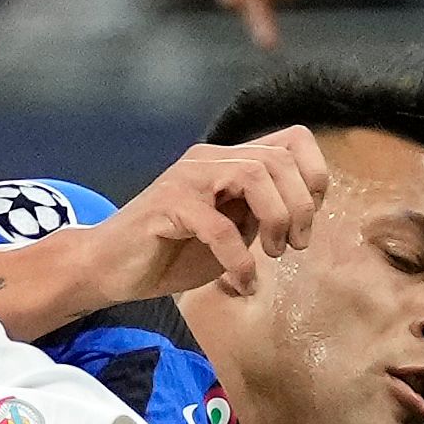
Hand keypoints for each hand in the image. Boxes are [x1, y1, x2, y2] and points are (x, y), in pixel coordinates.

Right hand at [79, 128, 332, 303]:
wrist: (109, 267)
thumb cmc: (171, 252)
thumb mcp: (231, 230)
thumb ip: (260, 215)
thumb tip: (299, 215)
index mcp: (228, 160)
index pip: (292, 140)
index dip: (314, 176)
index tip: (310, 218)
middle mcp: (209, 159)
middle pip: (278, 159)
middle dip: (299, 207)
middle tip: (292, 246)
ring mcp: (187, 179)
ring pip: (253, 176)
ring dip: (276, 220)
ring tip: (272, 255)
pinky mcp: (168, 206)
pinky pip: (219, 226)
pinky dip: (239, 259)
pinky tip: (241, 283)